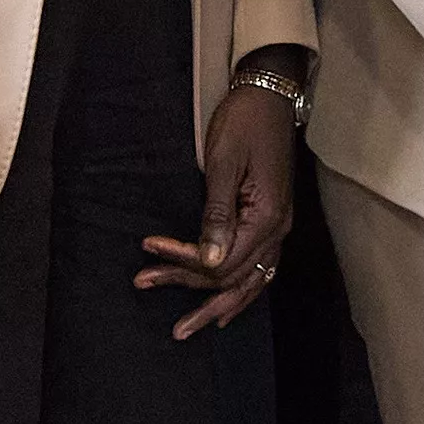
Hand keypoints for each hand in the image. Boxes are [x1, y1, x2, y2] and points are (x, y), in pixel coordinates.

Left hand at [139, 66, 302, 339]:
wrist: (270, 95)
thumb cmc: (243, 123)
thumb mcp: (224, 164)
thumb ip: (216, 215)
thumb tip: (207, 262)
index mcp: (266, 218)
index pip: (220, 260)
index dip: (182, 260)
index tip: (148, 249)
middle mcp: (277, 231)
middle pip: (230, 276)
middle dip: (187, 285)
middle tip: (144, 284)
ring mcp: (278, 228)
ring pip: (249, 282)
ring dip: (215, 305)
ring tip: (185, 328)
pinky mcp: (273, 221)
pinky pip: (260, 270)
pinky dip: (241, 293)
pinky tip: (225, 312)